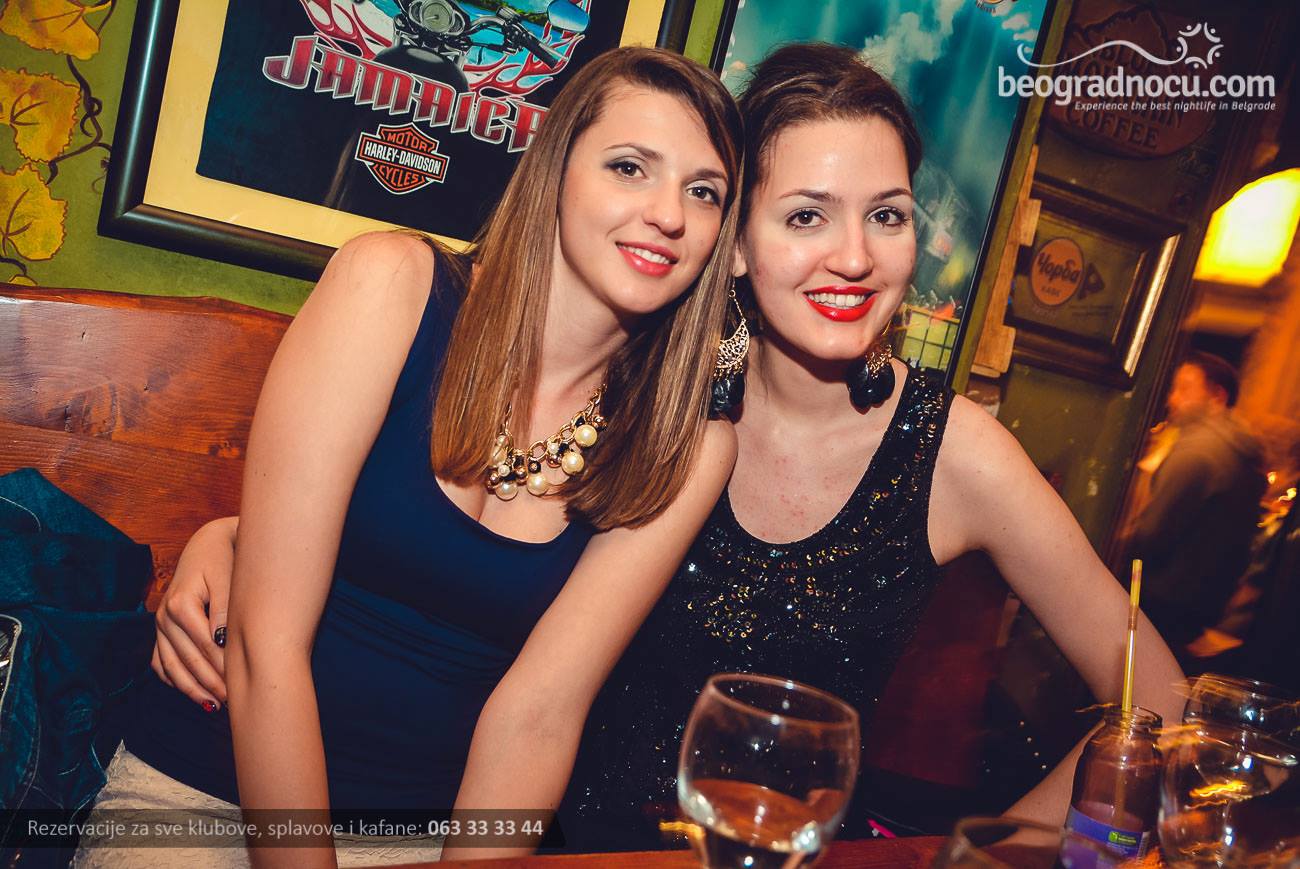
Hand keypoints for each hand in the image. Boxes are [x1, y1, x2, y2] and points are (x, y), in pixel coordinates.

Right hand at [152, 516, 237, 709]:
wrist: (207, 545)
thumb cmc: (222, 561)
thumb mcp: (227, 579)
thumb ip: (224, 609)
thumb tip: (223, 641)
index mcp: (180, 605)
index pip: (205, 646)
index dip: (223, 668)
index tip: (241, 684)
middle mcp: (164, 618)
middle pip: (188, 660)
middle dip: (210, 684)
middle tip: (232, 701)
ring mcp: (159, 626)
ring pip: (171, 667)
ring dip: (192, 689)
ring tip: (214, 705)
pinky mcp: (161, 631)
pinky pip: (161, 663)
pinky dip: (174, 680)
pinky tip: (192, 693)